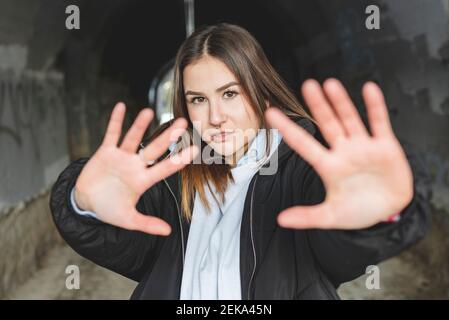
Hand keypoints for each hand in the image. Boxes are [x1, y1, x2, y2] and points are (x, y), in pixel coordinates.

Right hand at [74, 102, 197, 235]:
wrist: (87, 202)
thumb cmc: (109, 210)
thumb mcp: (128, 219)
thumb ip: (147, 224)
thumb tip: (168, 231)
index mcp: (143, 181)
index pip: (165, 168)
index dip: (178, 160)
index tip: (194, 150)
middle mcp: (135, 166)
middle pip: (153, 149)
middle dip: (167, 137)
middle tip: (183, 123)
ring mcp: (121, 158)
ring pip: (133, 139)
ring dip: (140, 126)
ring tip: (149, 111)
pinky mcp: (105, 152)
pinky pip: (111, 134)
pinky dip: (115, 121)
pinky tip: (120, 106)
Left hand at [265, 79, 412, 229]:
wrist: (390, 212)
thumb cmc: (359, 212)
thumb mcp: (332, 216)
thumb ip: (308, 216)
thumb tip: (280, 220)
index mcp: (328, 166)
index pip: (303, 144)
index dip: (288, 129)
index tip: (271, 112)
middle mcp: (344, 152)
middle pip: (328, 124)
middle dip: (319, 106)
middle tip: (307, 85)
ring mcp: (364, 147)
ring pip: (350, 120)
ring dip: (341, 103)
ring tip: (330, 84)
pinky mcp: (385, 147)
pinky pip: (379, 123)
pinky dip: (375, 107)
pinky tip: (368, 89)